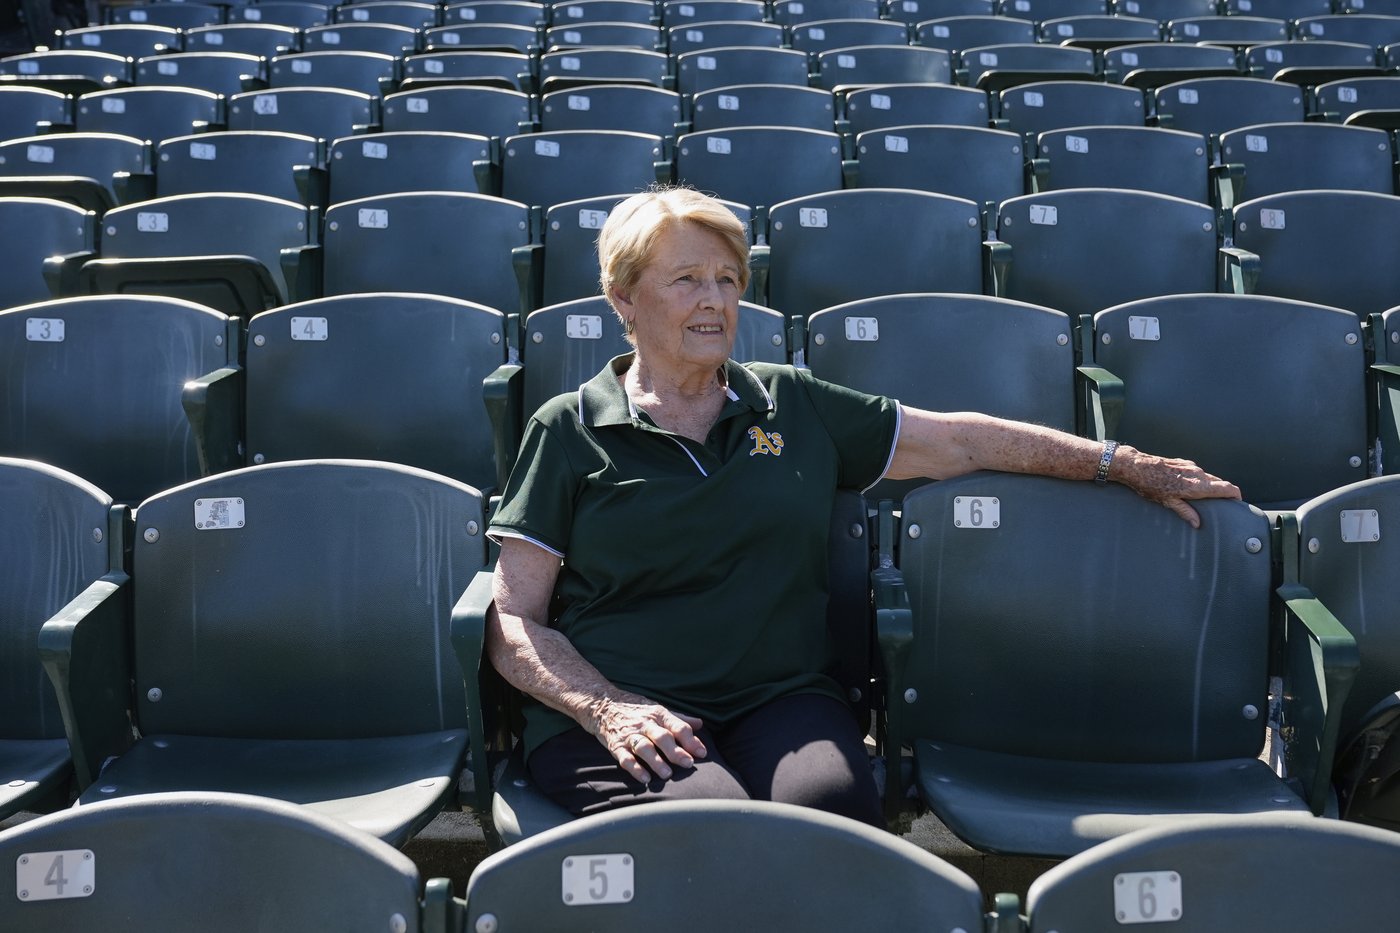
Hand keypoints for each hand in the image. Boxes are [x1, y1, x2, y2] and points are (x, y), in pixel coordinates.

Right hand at [586, 692, 707, 782]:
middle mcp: (645, 724)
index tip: (702, 753)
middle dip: (675, 751)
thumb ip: (679, 719)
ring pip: (644, 748)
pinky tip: (645, 778)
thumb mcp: (658, 710)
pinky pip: (625, 758)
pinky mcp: (616, 746)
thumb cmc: (636, 711)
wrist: (603, 706)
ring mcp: (630, 735)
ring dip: (656, 761)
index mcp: (658, 714)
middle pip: (662, 737)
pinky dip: (634, 768)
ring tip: (667, 774)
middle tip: (688, 763)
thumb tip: (700, 724)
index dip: (690, 740)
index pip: (677, 726)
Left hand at [1115, 445, 1241, 527]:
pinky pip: (1198, 472)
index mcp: (1197, 486)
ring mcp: (1191, 466)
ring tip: (1207, 498)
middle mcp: (1198, 474)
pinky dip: (1200, 480)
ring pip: (1209, 477)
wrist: (1137, 466)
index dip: (1236, 495)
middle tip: (1223, 504)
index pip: (1227, 488)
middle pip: (1220, 483)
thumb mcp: (1167, 502)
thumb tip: (1197, 524)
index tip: (1238, 502)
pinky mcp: (1184, 462)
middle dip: (1224, 493)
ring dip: (1211, 486)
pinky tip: (1191, 487)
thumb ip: (1185, 512)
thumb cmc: (1151, 486)